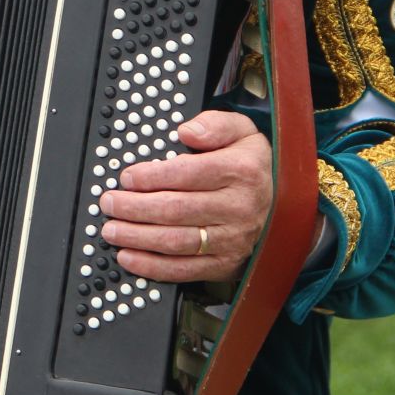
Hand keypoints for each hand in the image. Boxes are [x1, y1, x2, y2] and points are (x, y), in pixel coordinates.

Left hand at [99, 110, 273, 283]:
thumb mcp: (243, 132)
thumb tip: (187, 131)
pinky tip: (129, 256)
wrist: (285, 206)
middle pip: (176, 210)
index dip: (151, 177)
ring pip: (175, 241)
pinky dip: (151, 267)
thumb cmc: (252, 167)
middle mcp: (237, 208)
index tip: (127, 177)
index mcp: (240, 171)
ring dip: (137, 237)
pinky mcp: (224, 264)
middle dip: (134, 208)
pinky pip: (183, 269)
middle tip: (109, 203)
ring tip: (111, 229)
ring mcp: (231, 240)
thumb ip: (215, 124)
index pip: (187, 174)